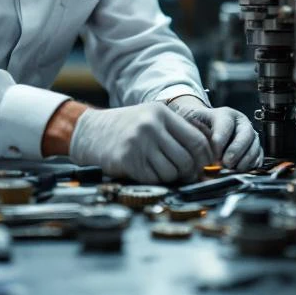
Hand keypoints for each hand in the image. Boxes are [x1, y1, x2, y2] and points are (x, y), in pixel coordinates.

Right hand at [68, 102, 214, 183]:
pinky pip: (153, 179)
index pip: (197, 141)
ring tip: (159, 170)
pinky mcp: (127, 159)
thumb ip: (176, 132)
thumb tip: (206, 156)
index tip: (201, 166)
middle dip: (187, 172)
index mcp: (161, 113)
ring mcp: (139, 142)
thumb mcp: (151, 119)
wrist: (89, 131)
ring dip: (169, 178)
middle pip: (186, 160)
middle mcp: (151, 126)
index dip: (203, 158)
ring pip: (171, 172)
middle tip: (182, 174)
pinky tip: (145, 172)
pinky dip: (154, 181)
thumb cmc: (125, 127)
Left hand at [166, 95, 262, 169]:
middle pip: (246, 134)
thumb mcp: (192, 122)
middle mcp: (241, 123)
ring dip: (244, 160)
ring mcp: (250, 135)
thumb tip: (199, 149)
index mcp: (225, 114)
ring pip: (254, 146)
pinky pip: (258, 157)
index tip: (213, 153)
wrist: (205, 125)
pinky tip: (240, 170)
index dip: (220, 140)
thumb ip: (196, 133)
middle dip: (236, 150)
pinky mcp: (254, 148)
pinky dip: (251, 165)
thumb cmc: (198, 125)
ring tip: (232, 169)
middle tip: (226, 163)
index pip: (225, 125)